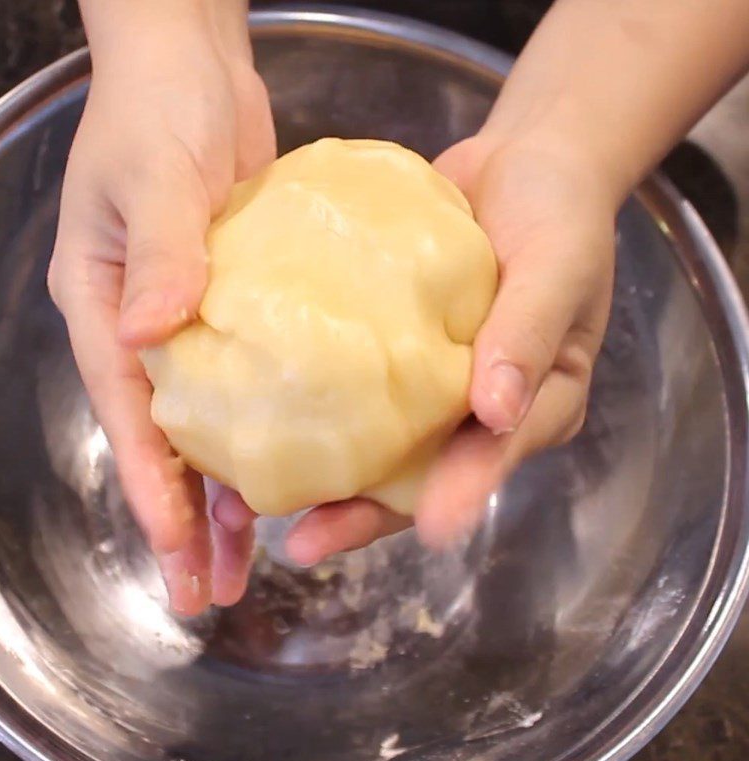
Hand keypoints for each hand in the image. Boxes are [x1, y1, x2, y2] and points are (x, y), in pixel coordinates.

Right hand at [48, 1, 274, 613]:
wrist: (194, 72)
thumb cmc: (158, 112)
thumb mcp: (155, 176)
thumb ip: (161, 252)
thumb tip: (154, 332)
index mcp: (107, 310)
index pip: (128, 416)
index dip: (152, 488)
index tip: (178, 549)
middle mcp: (146, 331)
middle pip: (164, 444)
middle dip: (184, 522)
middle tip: (209, 592)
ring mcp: (192, 326)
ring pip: (209, 430)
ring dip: (226, 498)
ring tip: (244, 564)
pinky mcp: (241, 311)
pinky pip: (252, 388)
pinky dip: (267, 435)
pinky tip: (290, 477)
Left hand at [266, 132, 615, 562]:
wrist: (521, 165)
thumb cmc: (556, 215)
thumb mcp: (556, 267)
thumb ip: (528, 335)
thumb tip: (496, 410)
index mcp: (531, 406)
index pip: (493, 460)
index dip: (461, 496)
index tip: (429, 529)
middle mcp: (476, 411)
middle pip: (421, 476)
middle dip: (364, 514)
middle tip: (304, 542)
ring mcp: (431, 387)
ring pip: (376, 446)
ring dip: (324, 475)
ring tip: (256, 503)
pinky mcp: (392, 355)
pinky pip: (353, 388)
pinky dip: (313, 407)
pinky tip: (258, 418)